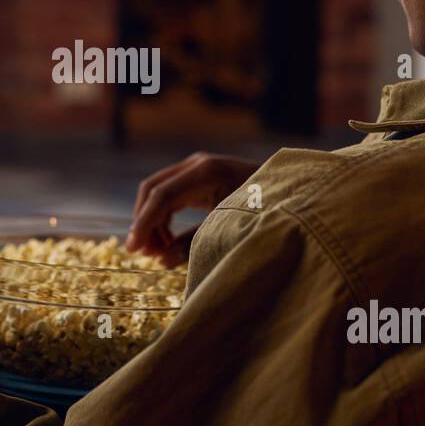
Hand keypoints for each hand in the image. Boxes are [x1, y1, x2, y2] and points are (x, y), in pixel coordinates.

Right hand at [125, 152, 259, 264]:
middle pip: (153, 190)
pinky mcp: (199, 178)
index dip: (144, 223)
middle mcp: (197, 164)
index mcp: (206, 172)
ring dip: (153, 222)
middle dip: (144, 222)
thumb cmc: (266, 211)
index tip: (132, 249)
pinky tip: (167, 242)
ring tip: (157, 253)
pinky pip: (170, 196)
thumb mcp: (231, 229)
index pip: (161, 196)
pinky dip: (164, 218)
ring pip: (158, 193)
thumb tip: (162, 260)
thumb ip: (195, 243)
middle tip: (143, 254)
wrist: (292, 193)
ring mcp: (197, 168)